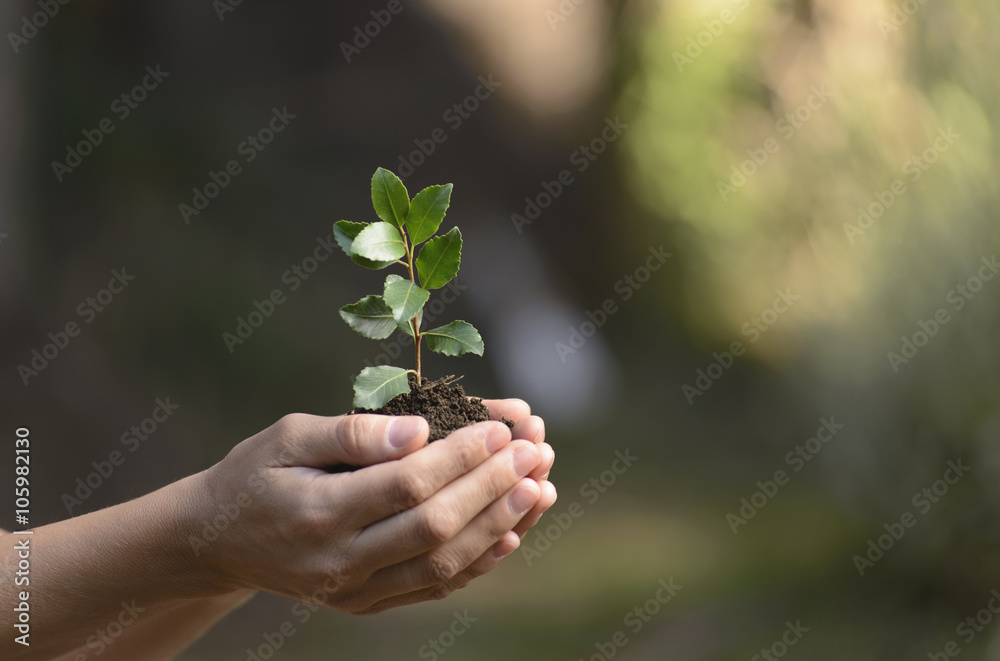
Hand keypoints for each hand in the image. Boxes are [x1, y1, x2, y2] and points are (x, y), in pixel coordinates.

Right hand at [191, 407, 554, 613]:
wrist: (219, 541)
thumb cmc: (256, 473)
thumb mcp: (288, 436)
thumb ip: (353, 433)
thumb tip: (421, 428)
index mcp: (316, 513)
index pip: (407, 485)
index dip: (460, 456)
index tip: (502, 427)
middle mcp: (338, 562)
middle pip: (435, 527)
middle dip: (493, 486)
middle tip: (536, 450)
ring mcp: (354, 591)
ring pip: (443, 563)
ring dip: (500, 524)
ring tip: (541, 486)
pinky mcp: (366, 603)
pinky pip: (433, 587)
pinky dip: (478, 562)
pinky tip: (514, 531)